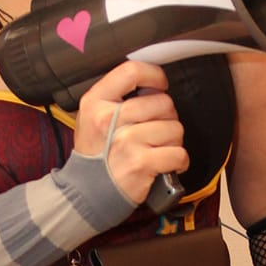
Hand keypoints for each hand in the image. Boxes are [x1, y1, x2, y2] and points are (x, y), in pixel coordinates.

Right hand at [71, 60, 187, 205]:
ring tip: (158, 149)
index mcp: (96, 102)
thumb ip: (115, 97)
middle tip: (156, 130)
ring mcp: (126, 141)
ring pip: (174, 128)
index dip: (154, 76)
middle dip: (167, 117)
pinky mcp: (141, 164)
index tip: (160, 85)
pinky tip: (166, 164)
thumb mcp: (91, 117)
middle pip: (162, 102)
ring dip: (173, 141)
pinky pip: (178, 154)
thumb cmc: (95, 155)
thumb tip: (152, 85)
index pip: (132, 71)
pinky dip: (178, 161)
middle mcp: (109, 119)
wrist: (86, 193)